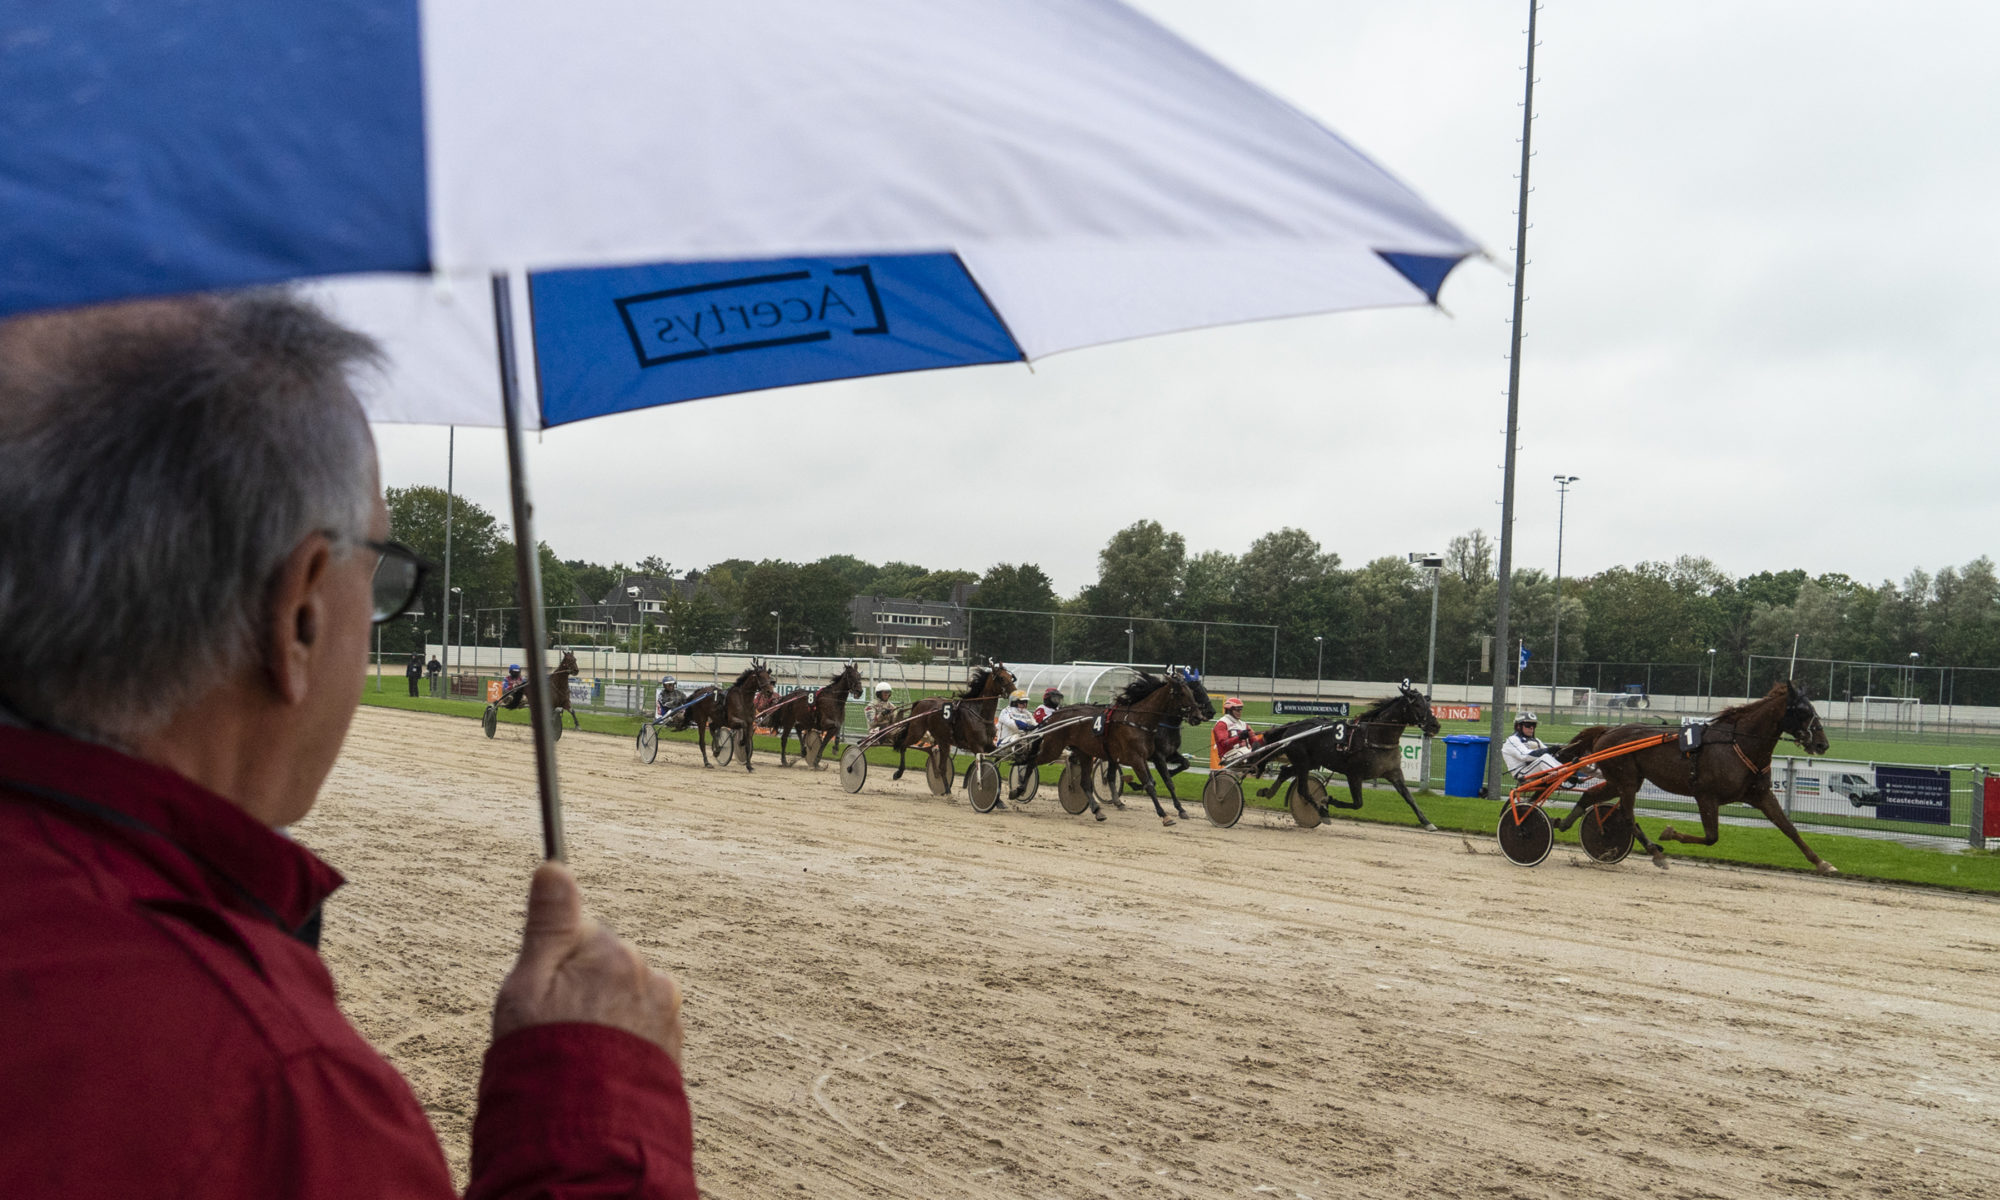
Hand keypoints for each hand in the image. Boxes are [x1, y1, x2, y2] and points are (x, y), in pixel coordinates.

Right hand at [492, 862, 683, 1064]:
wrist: (588, 1130)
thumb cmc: (545, 1053)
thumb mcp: (527, 986)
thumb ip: (548, 924)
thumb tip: (555, 866)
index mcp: (611, 952)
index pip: (579, 929)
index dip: (554, 953)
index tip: (548, 977)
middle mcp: (646, 973)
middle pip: (604, 962)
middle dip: (580, 985)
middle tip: (555, 1026)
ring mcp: (664, 1008)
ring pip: (624, 994)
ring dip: (604, 1013)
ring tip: (579, 1051)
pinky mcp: (673, 1039)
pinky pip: (641, 1023)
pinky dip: (622, 1037)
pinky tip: (601, 1063)